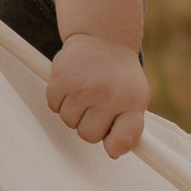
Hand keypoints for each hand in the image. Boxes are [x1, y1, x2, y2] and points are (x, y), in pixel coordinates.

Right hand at [46, 33, 147, 156]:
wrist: (104, 37)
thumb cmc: (120, 77)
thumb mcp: (136, 99)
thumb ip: (129, 128)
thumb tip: (113, 153)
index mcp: (132, 101)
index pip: (124, 139)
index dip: (115, 146)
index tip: (112, 144)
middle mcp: (109, 94)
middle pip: (88, 135)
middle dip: (90, 125)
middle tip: (98, 106)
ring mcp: (84, 85)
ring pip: (69, 122)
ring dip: (74, 112)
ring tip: (85, 93)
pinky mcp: (62, 77)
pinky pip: (54, 106)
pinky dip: (60, 100)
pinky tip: (72, 85)